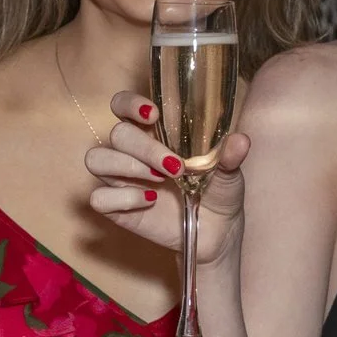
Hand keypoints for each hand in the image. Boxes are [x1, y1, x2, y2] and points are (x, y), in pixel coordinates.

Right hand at [85, 90, 248, 265]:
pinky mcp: (116, 207)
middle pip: (116, 134)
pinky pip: (98, 197)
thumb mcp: (229, 172)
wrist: (218, 232)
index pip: (122, 106)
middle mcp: (131, 152)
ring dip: (127, 166)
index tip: (153, 115)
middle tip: (175, 167)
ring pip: (97, 160)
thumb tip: (240, 140)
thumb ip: (230, 155)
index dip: (129, 104)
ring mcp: (121, 179)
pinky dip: (122, 198)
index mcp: (153, 133)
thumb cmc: (218, 192)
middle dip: (144, 147)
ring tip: (160, 180)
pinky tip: (149, 201)